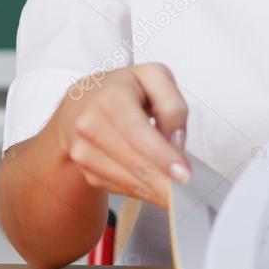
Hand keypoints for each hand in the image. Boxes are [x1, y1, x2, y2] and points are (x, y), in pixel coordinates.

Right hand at [52, 63, 190, 203]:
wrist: (84, 101)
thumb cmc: (125, 87)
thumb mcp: (156, 78)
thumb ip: (172, 107)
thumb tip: (176, 145)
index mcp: (110, 98)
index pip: (137, 132)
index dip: (161, 156)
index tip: (183, 174)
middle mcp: (90, 125)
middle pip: (133, 161)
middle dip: (163, 180)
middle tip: (186, 189)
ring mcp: (82, 150)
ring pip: (126, 180)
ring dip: (154, 188)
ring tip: (174, 187)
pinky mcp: (84, 170)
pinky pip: (118, 187)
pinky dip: (141, 189)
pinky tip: (155, 183)